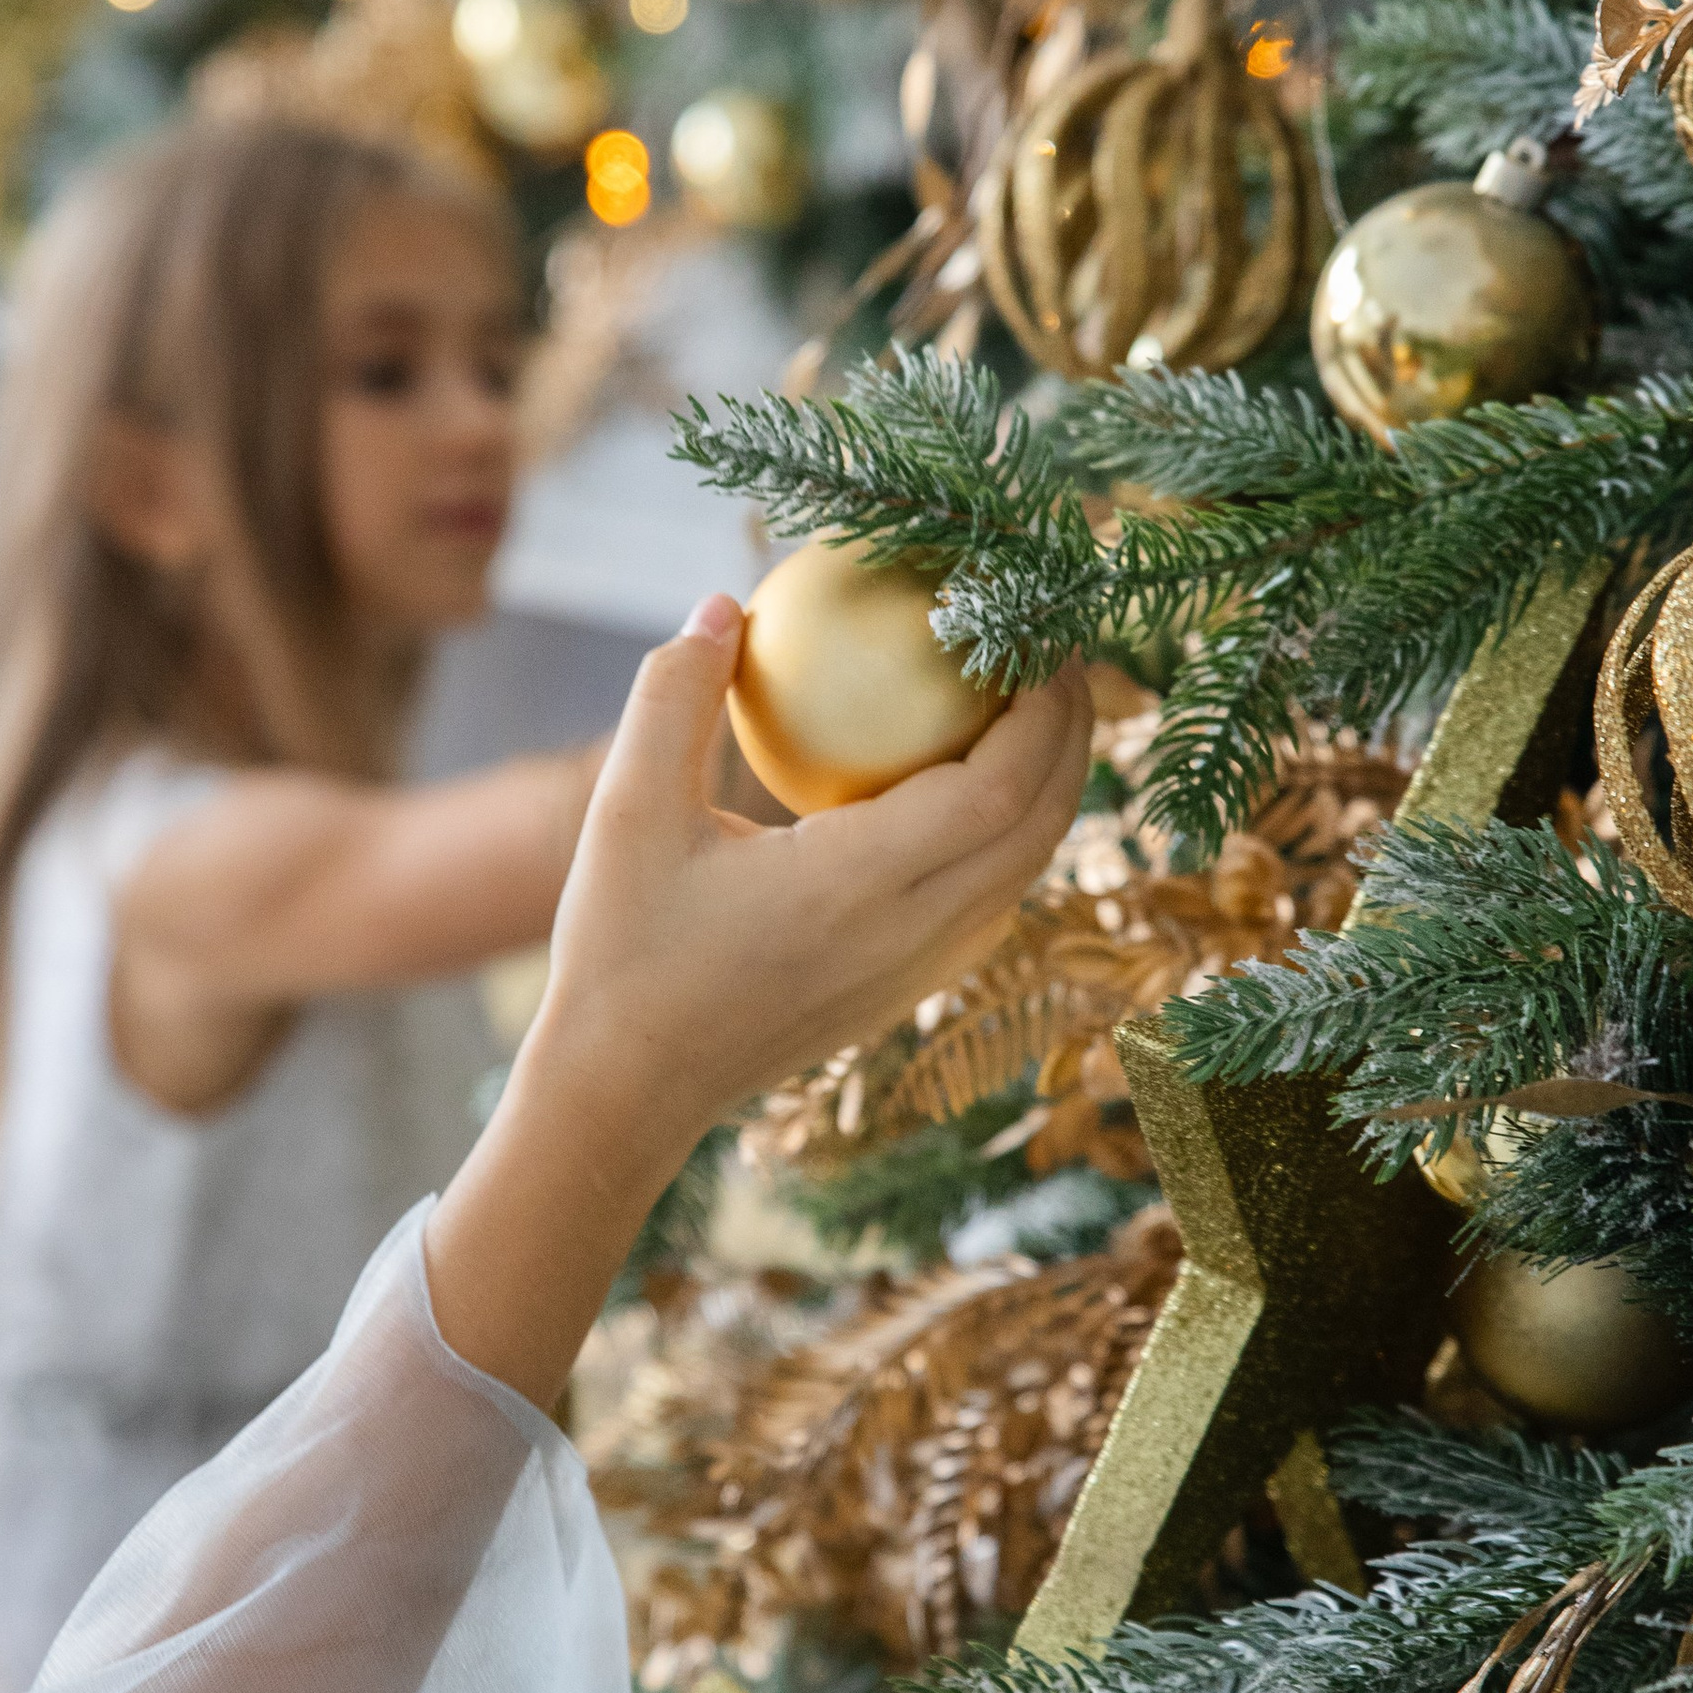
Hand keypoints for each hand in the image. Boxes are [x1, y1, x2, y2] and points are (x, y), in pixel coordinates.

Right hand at [544, 598, 1087, 1153]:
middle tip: (1052, 649)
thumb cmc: (621, 948)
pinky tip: (965, 784)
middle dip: (1072, 731)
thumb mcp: (625, 811)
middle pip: (1042, 823)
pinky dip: (1008, 832)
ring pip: (1026, 868)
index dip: (1042, 705)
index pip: (1000, 785)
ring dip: (1049, 782)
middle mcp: (911, 934)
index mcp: (858, 884)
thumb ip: (673, 698)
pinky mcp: (908, 991)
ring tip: (1026, 706)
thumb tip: (724, 606)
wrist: (627, 1087)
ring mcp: (919, 972)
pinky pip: (991, 900)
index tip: (1034, 634)